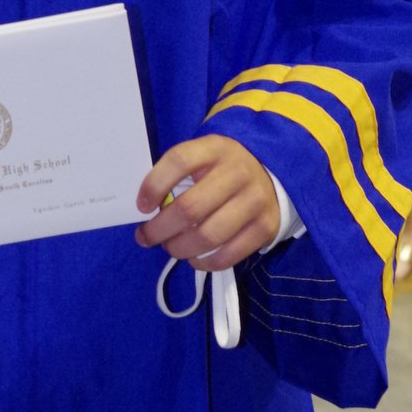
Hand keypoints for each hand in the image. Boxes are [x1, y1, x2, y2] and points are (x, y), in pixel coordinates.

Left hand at [134, 135, 278, 271]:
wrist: (269, 172)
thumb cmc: (222, 166)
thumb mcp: (203, 156)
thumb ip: (177, 175)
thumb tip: (148, 209)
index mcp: (215, 148)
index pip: (180, 161)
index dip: (155, 184)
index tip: (142, 206)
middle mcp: (237, 173)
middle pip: (190, 208)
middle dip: (160, 229)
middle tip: (146, 237)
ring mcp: (254, 201)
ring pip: (208, 236)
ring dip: (180, 248)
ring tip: (170, 247)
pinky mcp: (265, 228)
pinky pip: (229, 255)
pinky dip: (205, 262)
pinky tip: (194, 258)